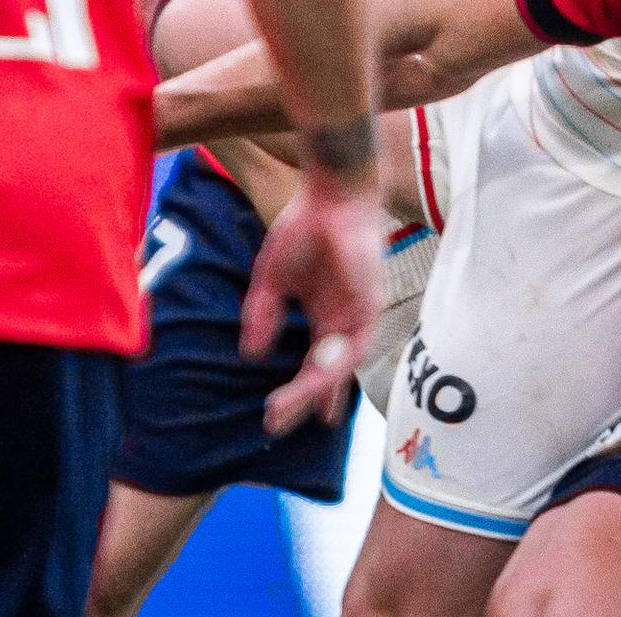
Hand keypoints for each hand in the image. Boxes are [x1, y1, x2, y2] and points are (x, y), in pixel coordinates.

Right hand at [246, 170, 382, 435]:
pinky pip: (350, 348)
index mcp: (324, 313)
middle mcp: (343, 321)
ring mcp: (358, 316)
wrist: (331, 195)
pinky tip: (310, 383)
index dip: (302, 392)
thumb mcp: (271, 279)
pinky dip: (331, 369)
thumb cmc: (304, 228)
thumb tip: (251, 354)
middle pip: (324, 373)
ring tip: (282, 409)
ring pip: (337, 368)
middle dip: (299, 400)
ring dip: (311, 392)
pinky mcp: (369, 307)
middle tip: (272, 425)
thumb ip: (262, 314)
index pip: (314, 362)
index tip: (283, 418)